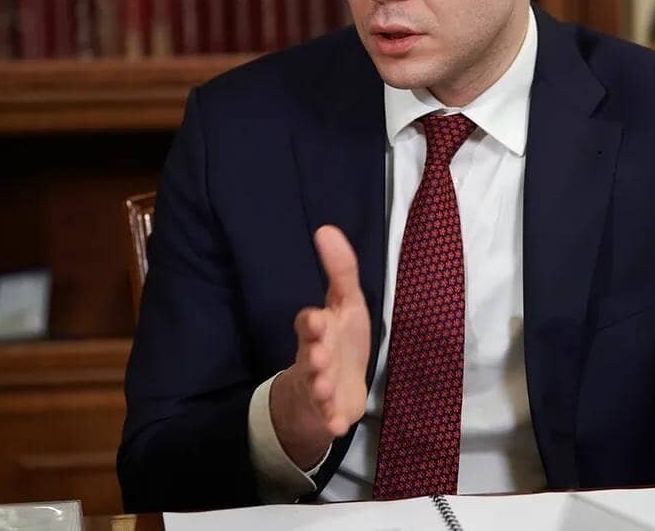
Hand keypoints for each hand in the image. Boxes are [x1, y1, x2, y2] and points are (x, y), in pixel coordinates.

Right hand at [269, 225, 371, 469]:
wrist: (330, 391)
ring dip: (319, 387)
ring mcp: (319, 389)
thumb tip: (325, 228)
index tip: (315, 319)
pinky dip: (330, 424)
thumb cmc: (338, 341)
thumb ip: (340, 269)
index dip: (312, 323)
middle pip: (309, 357)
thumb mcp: (345, 304)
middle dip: (314, 356)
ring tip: (323, 387)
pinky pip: (327, 421)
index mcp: (318, 333)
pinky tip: (336, 426)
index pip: (309, 325)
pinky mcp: (329, 415)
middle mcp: (314, 360)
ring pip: (315, 389)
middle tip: (318, 355)